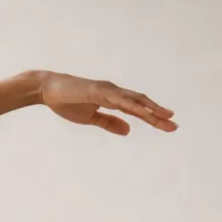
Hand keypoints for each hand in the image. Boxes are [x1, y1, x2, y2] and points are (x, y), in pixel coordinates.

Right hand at [38, 72, 177, 134]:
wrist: (48, 90)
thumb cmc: (68, 102)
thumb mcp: (91, 118)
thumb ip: (109, 123)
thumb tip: (129, 131)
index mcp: (113, 99)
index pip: (137, 109)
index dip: (153, 117)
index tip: (168, 126)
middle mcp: (114, 92)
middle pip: (141, 104)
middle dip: (158, 115)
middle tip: (174, 126)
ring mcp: (107, 90)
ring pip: (134, 101)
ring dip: (150, 109)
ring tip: (165, 117)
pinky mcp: (97, 91)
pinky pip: (118, 99)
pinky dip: (132, 105)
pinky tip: (142, 112)